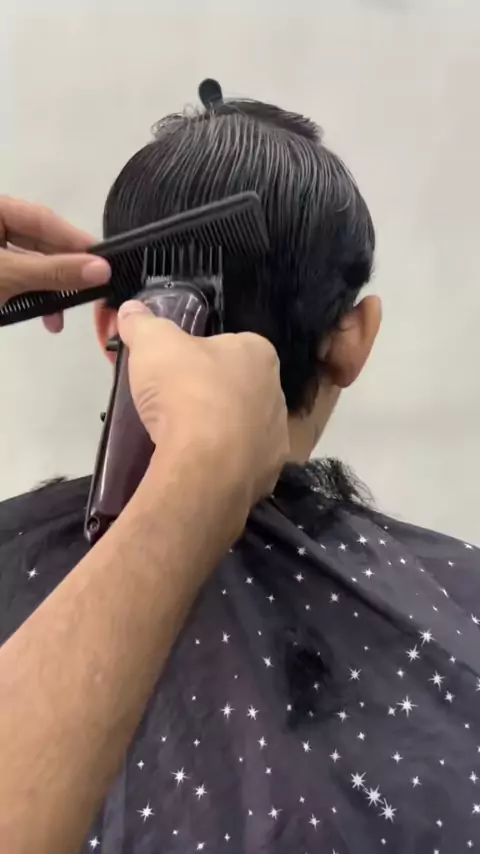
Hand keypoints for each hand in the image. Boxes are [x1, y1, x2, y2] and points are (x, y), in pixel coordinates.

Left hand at [0, 196, 110, 331]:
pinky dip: (30, 299)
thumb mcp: (8, 276)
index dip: (73, 241)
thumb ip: (54, 272)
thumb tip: (102, 269)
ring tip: (60, 317)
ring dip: (48, 292)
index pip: (41, 219)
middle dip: (62, 273)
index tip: (103, 261)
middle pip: (37, 244)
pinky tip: (45, 318)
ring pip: (28, 267)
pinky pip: (17, 281)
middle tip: (91, 290)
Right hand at [118, 300, 288, 509]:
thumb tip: (131, 311)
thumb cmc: (186, 391)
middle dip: (211, 395)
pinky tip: (197, 466)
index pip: (233, 346)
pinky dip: (222, 464)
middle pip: (238, 388)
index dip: (202, 355)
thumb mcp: (153, 344)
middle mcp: (276, 393)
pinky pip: (242, 463)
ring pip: (243, 428)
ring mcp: (275, 436)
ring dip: (219, 432)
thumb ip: (143, 325)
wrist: (205, 463)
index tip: (177, 370)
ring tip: (183, 440)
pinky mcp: (268, 473)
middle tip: (176, 405)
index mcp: (259, 354)